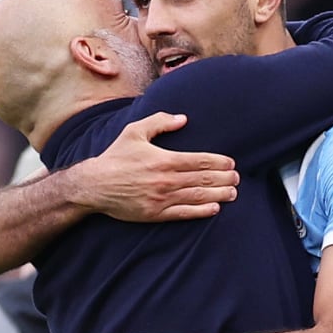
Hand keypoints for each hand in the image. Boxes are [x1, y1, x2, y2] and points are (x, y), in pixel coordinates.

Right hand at [73, 112, 237, 220]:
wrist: (95, 185)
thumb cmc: (116, 157)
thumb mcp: (135, 131)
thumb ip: (160, 122)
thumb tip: (183, 119)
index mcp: (164, 159)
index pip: (200, 160)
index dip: (220, 162)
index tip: (232, 163)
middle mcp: (167, 180)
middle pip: (204, 179)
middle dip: (225, 179)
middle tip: (238, 178)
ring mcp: (162, 198)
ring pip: (198, 196)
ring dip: (219, 195)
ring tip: (233, 193)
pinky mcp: (156, 214)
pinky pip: (184, 213)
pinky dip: (202, 211)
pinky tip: (215, 208)